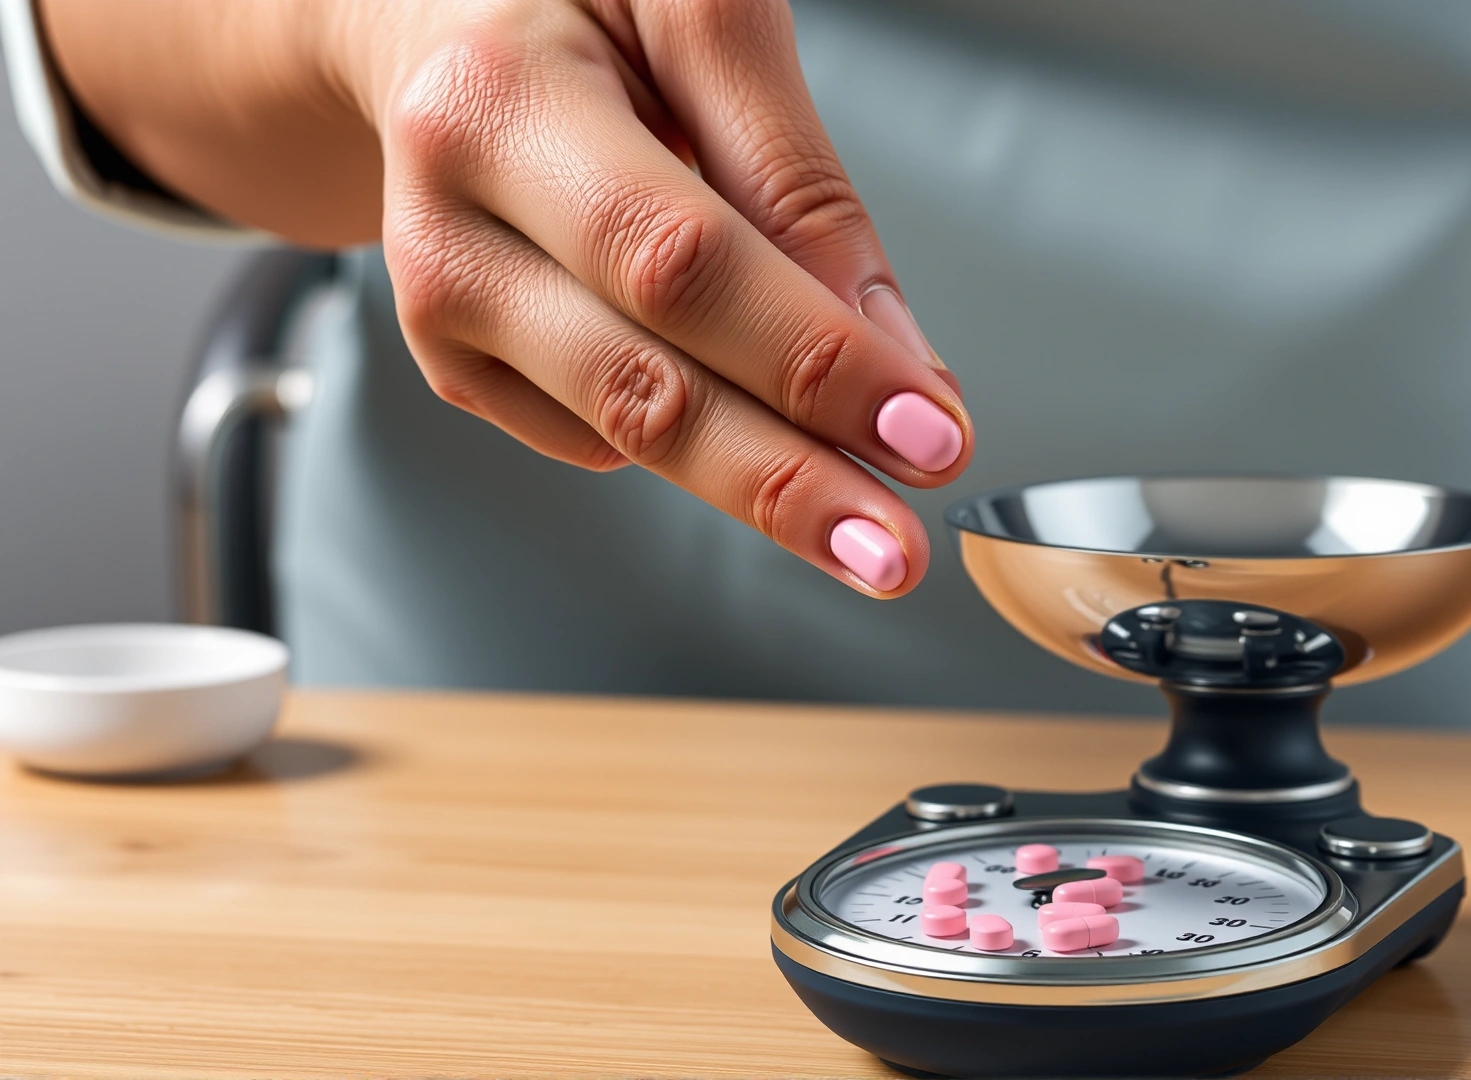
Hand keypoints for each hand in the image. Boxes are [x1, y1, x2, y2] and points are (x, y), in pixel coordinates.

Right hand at [45, 0, 971, 595]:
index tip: (923, 426)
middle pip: (640, 381)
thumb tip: (890, 350)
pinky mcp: (454, 365)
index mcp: (502, 100)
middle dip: (787, 478)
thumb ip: (795, 179)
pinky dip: (694, 443)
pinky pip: (597, 438)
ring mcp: (441, 305)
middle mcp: (450, 218)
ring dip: (760, 491)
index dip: (809, 357)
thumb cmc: (582, 11)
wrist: (421, 28)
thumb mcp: (698, 23)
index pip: (682, 260)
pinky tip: (749, 425)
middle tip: (896, 549)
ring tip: (868, 537)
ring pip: (621, 431)